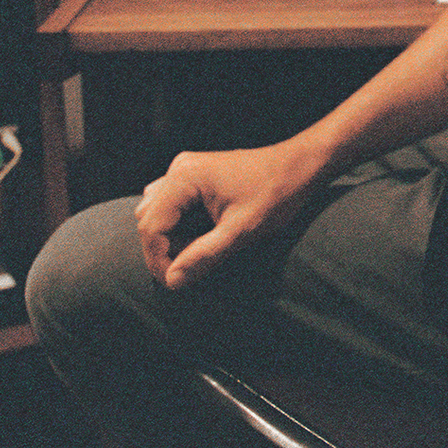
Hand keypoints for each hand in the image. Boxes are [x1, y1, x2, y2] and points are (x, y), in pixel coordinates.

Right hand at [133, 142, 323, 289]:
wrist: (299, 166)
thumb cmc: (275, 194)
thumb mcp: (240, 231)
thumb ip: (204, 255)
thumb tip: (172, 282)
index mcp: (185, 178)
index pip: (150, 225)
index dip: (157, 259)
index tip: (175, 282)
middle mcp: (179, 169)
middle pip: (148, 218)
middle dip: (162, 249)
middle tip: (187, 270)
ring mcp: (185, 169)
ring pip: (156, 211)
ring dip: (168, 237)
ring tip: (195, 253)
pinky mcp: (195, 175)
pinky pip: (171, 204)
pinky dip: (177, 224)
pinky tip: (198, 237)